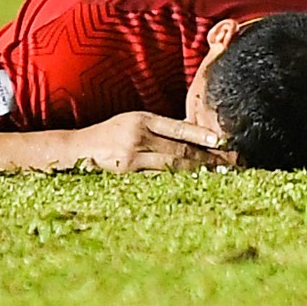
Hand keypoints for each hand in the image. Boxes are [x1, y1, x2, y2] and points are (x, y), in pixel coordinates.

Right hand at [73, 112, 234, 174]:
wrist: (77, 150)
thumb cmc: (110, 135)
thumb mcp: (132, 123)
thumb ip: (158, 129)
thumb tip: (191, 136)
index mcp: (142, 119)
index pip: (177, 127)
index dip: (200, 133)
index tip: (220, 140)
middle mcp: (138, 136)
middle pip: (179, 149)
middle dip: (207, 157)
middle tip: (230, 163)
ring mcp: (132, 158)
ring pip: (172, 167)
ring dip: (198, 172)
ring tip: (219, 176)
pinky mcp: (127, 177)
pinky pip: (157, 182)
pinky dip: (177, 184)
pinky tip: (192, 187)